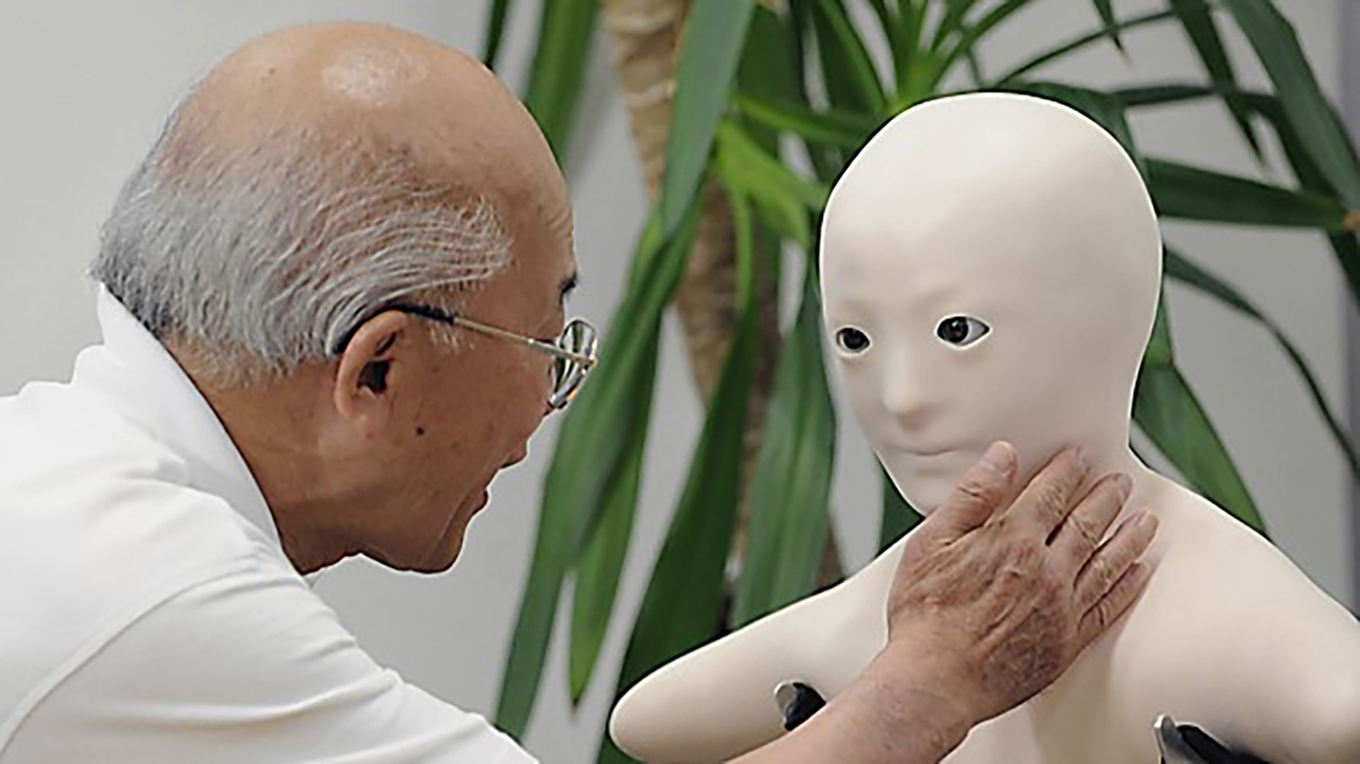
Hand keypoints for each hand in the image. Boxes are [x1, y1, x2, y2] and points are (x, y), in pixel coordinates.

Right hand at [883, 442, 1156, 725]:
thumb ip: (971, 495)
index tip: (1080, 456)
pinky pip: (1109, 607)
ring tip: (1145, 520)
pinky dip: (1128, 586)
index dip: (1068, 469)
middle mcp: (1046, 569)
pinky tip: (1138, 573)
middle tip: (1121, 481)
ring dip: (1130, 536)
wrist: (934, 681)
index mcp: (1013, 539)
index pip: (1050, 492)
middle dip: (1107, 497)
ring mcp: (1062, 607)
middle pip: (1087, 522)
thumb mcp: (931, 542)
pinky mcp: (1068, 641)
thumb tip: (1002, 457)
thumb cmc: (925, 616)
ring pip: (1108, 561)